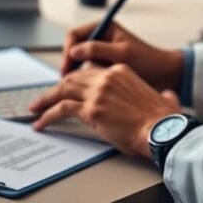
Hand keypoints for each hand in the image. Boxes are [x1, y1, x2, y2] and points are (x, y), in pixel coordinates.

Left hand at [29, 64, 180, 157]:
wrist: (162, 131)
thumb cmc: (164, 121)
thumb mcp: (166, 99)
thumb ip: (164, 95)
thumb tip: (168, 96)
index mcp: (121, 71)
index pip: (89, 72)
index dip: (73, 81)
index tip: (65, 89)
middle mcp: (106, 78)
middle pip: (72, 78)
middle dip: (54, 89)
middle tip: (41, 99)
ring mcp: (97, 93)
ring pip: (62, 90)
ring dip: (45, 100)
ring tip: (34, 109)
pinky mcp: (91, 110)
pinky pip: (62, 109)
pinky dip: (48, 115)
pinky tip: (41, 122)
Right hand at [61, 21, 184, 91]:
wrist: (165, 75)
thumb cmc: (148, 61)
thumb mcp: (122, 54)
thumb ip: (97, 49)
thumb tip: (74, 51)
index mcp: (104, 28)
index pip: (74, 35)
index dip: (67, 51)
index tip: (67, 67)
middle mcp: (100, 38)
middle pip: (73, 48)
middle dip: (69, 64)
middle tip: (66, 80)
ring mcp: (101, 52)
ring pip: (78, 61)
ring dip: (75, 73)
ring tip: (73, 88)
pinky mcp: (104, 66)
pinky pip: (87, 70)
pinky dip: (84, 79)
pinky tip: (85, 90)